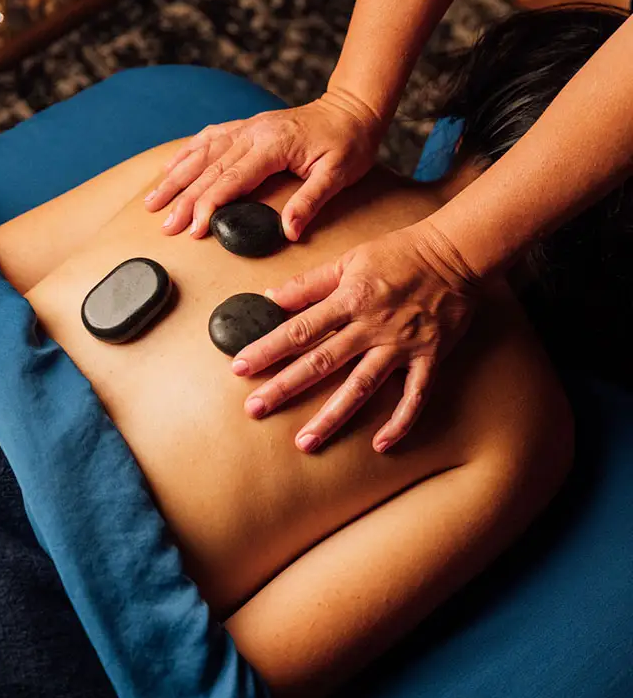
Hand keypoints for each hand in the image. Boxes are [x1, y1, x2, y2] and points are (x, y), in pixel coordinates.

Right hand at [144, 88, 383, 240]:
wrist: (353, 109)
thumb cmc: (349, 143)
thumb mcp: (338, 175)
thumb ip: (310, 202)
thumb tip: (288, 232)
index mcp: (272, 145)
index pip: (231, 179)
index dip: (209, 205)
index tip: (193, 229)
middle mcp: (253, 132)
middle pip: (209, 169)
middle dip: (183, 199)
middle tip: (164, 225)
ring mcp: (247, 127)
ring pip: (202, 152)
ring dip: (175, 177)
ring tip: (153, 200)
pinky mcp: (247, 126)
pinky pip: (209, 137)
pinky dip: (187, 153)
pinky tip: (170, 166)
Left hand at [230, 220, 481, 452]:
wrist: (457, 253)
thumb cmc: (400, 253)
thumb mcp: (350, 258)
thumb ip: (310, 282)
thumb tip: (271, 297)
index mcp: (349, 299)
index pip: (299, 329)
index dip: (267, 349)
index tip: (239, 367)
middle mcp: (371, 326)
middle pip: (321, 362)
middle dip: (285, 387)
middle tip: (254, 410)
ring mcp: (401, 345)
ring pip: (361, 386)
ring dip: (332, 416)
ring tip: (305, 442)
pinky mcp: (429, 358)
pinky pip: (415, 396)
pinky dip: (400, 422)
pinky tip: (380, 444)